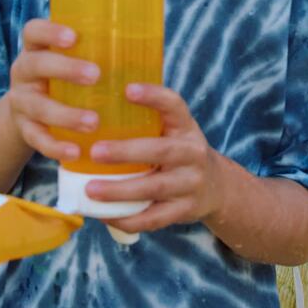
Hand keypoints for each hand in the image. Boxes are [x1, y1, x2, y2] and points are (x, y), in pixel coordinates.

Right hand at [1, 19, 100, 163]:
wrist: (28, 116)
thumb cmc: (64, 81)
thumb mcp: (71, 63)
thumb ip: (97, 56)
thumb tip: (150, 52)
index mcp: (36, 50)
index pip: (34, 31)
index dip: (50, 31)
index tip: (74, 37)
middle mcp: (24, 72)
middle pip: (36, 64)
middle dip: (65, 69)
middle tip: (95, 75)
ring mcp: (21, 101)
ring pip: (38, 106)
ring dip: (66, 114)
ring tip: (93, 122)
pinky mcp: (24, 129)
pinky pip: (37, 138)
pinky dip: (56, 146)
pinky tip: (76, 151)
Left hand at [84, 84, 225, 233]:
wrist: (216, 188)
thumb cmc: (179, 154)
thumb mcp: (174, 132)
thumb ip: (147, 122)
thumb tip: (91, 109)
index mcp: (186, 128)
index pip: (174, 106)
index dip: (153, 96)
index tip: (128, 89)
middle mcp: (192, 154)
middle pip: (161, 151)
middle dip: (126, 152)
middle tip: (95, 151)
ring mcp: (190, 184)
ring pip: (154, 188)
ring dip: (120, 190)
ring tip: (90, 190)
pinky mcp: (184, 211)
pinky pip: (153, 218)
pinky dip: (126, 218)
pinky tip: (103, 214)